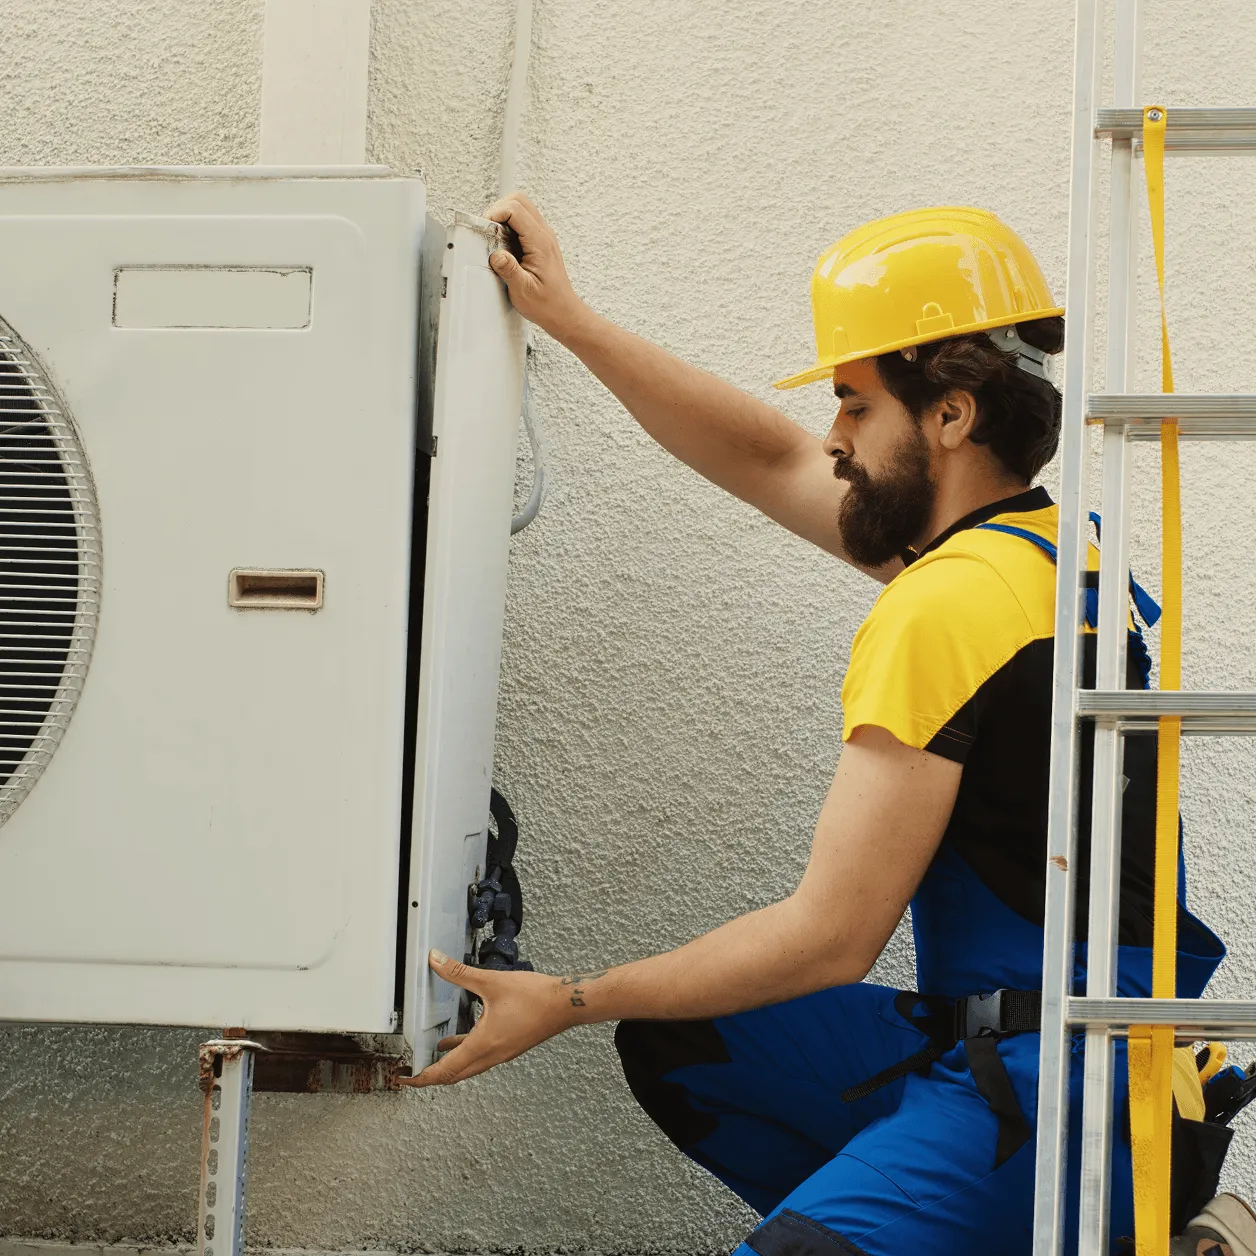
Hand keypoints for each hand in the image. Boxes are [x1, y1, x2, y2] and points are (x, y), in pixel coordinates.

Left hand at [399, 950, 577, 1086]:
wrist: (567, 1005)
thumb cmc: (536, 996)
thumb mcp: (491, 981)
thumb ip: (459, 972)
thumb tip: (435, 961)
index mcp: (483, 1044)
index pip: (444, 1071)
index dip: (421, 1077)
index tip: (405, 1078)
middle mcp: (491, 1055)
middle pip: (454, 1076)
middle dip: (429, 1076)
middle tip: (411, 1072)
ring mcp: (501, 1053)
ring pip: (467, 1068)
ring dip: (447, 1066)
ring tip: (429, 1058)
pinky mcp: (508, 1046)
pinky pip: (479, 1057)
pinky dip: (464, 1054)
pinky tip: (459, 1040)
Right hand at [485, 192, 586, 339]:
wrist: (563, 313)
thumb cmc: (547, 305)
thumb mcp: (523, 290)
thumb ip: (509, 270)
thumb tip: (496, 254)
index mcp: (540, 242)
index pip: (515, 209)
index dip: (495, 213)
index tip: (485, 228)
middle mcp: (544, 235)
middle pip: (519, 200)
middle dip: (498, 208)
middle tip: (487, 228)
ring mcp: (543, 237)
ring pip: (521, 208)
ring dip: (504, 215)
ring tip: (493, 236)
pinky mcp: (540, 242)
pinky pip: (523, 221)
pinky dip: (509, 225)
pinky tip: (503, 244)